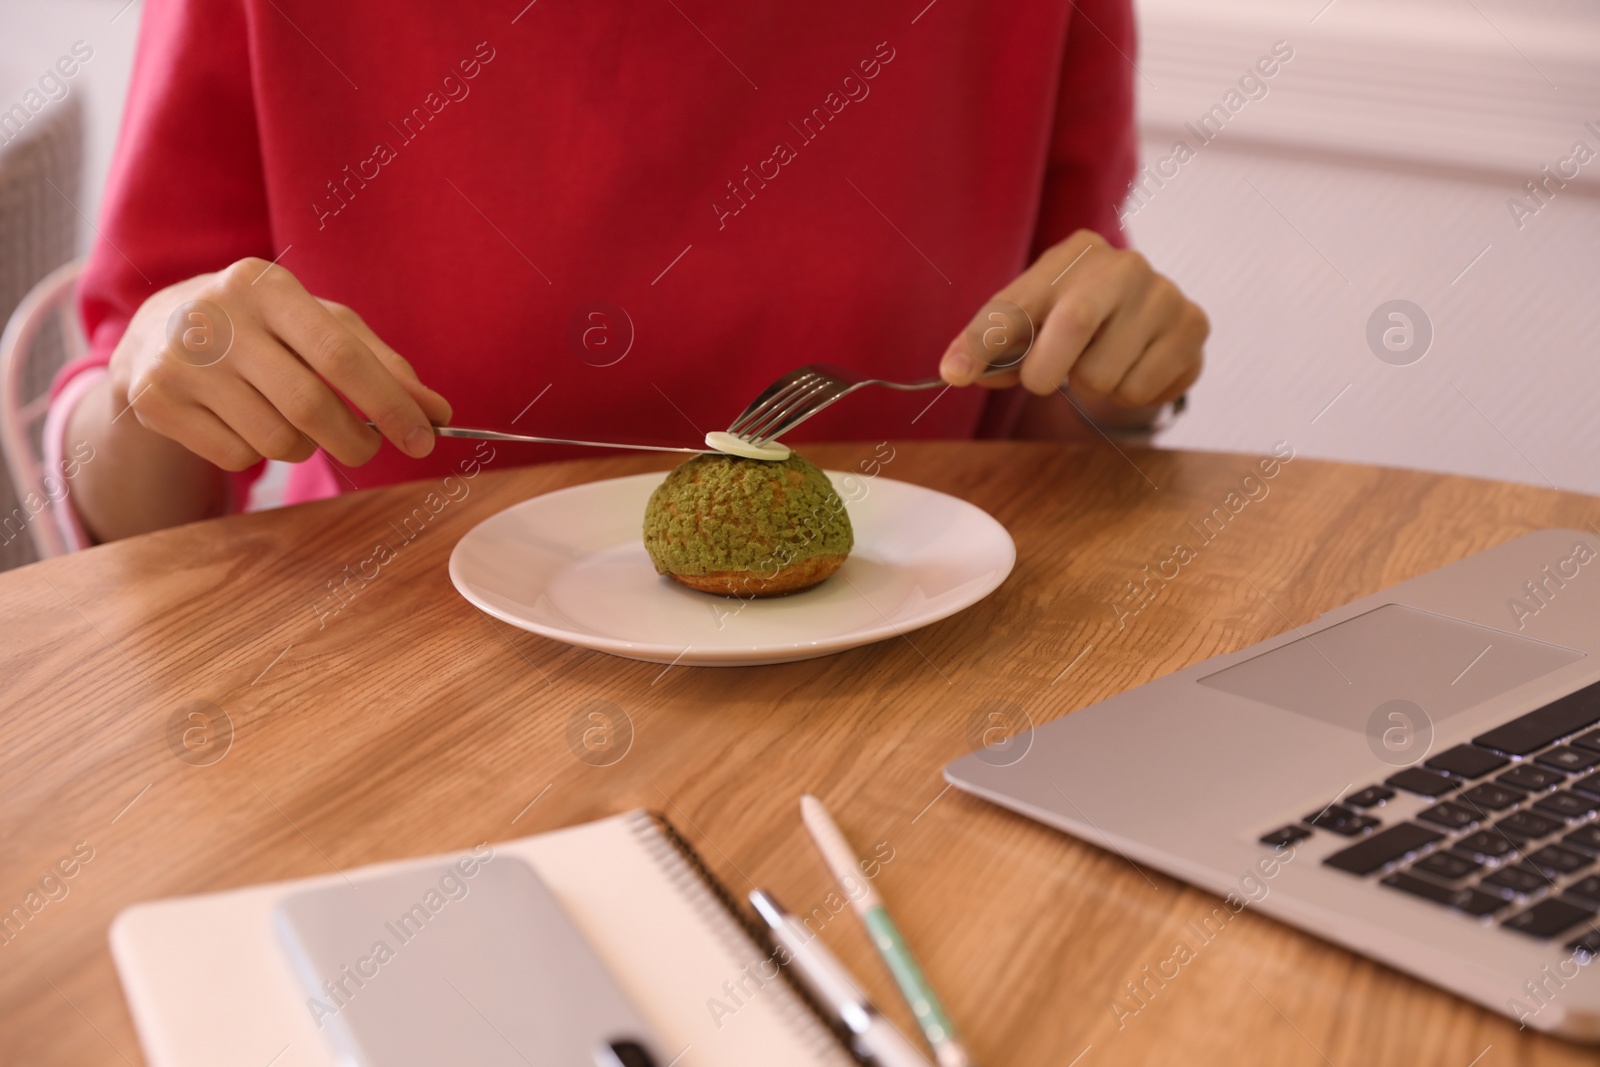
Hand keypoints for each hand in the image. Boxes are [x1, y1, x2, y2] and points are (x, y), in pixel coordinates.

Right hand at [108, 258, 451, 470]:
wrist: (159, 331)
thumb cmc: (265, 329)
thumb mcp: (322, 328)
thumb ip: (382, 366)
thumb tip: (438, 414)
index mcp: (267, 285)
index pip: (340, 355)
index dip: (389, 403)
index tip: (425, 439)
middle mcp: (217, 316)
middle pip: (310, 405)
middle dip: (354, 440)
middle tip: (367, 447)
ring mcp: (179, 359)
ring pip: (275, 439)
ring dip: (303, 448)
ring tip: (293, 423)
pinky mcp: (154, 400)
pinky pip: (236, 456)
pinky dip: (258, 454)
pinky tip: (244, 423)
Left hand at [939, 230, 1205, 418]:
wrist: (1146, 323)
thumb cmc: (1073, 320)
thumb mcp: (1028, 323)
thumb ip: (991, 344)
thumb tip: (956, 371)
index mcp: (1073, 254)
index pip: (1018, 302)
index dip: (983, 342)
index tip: (957, 373)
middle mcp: (1124, 264)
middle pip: (1073, 324)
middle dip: (1046, 370)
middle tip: (1046, 378)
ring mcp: (1165, 293)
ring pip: (1105, 373)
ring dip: (1092, 387)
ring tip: (1101, 364)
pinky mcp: (1193, 328)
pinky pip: (1142, 389)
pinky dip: (1128, 394)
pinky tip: (1134, 368)